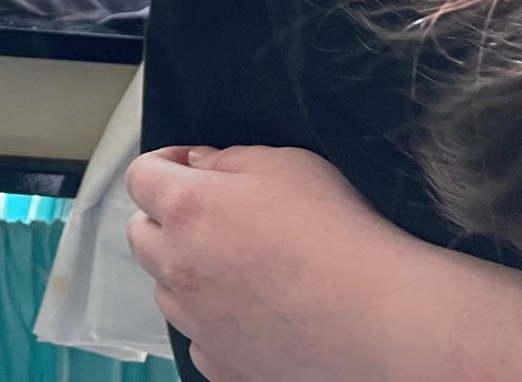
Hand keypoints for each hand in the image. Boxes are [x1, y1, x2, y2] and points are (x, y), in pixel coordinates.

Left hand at [126, 145, 433, 381]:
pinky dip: (213, 321)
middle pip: (142, 235)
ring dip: (186, 272)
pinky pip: (198, 337)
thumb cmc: (340, 237)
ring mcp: (197, 323)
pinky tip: (253, 311)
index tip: (188, 166)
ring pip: (166, 289)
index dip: (164, 165)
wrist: (380, 319)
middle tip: (212, 214)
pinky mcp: (222, 364)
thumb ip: (230, 160)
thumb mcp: (287, 164)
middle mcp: (179, 268)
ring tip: (239, 266)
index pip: (140, 177)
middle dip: (166, 218)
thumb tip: (204, 166)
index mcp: (187, 209)